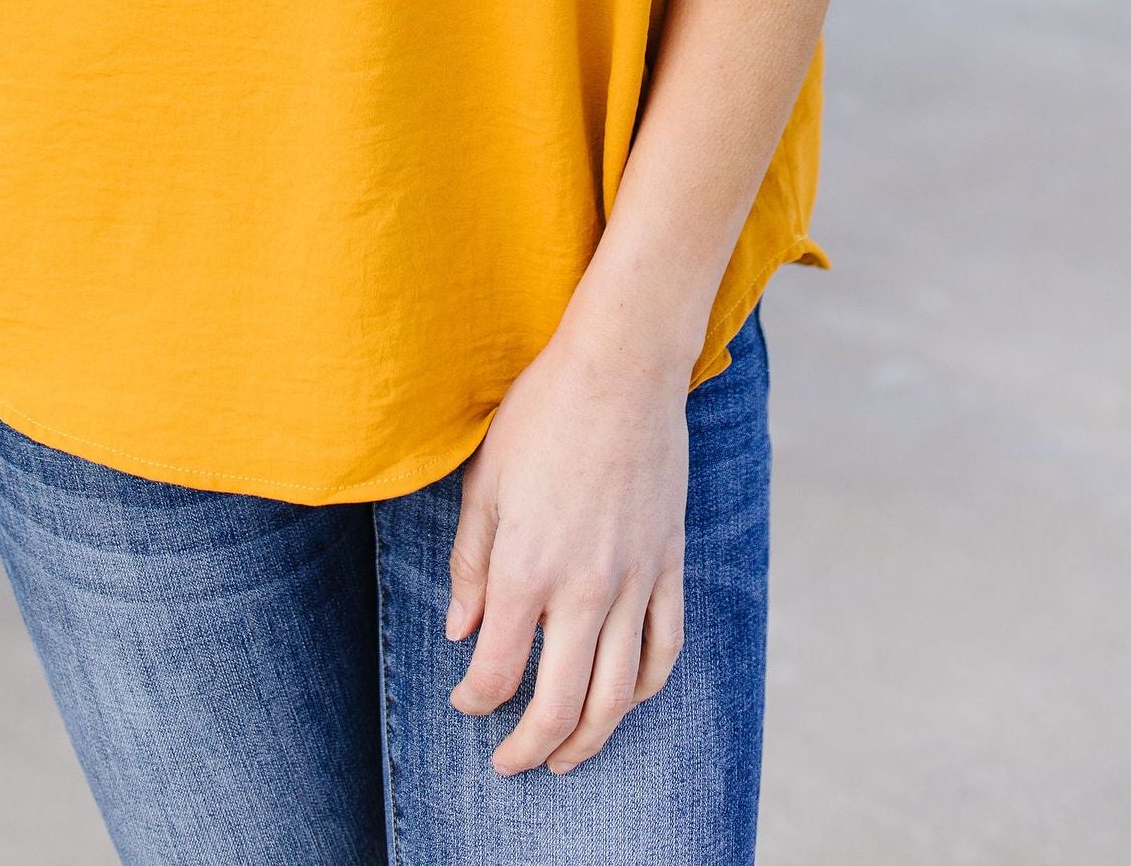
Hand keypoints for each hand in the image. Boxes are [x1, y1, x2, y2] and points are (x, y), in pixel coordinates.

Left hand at [445, 324, 690, 775]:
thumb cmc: (543, 413)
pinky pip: (664, 648)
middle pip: (560, 706)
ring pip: (618, 695)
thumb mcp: (484, 482)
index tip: (464, 699)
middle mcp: (584, 589)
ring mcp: (635, 581)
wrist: (622, 366)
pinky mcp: (669, 564)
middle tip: (511, 763)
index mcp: (526, 569)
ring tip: (566, 757)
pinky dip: (646, 688)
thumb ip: (471, 566)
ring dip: (589, 739)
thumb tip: (461, 633)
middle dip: (530, 748)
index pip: (498, 673)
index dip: (474, 700)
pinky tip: (625, 698)